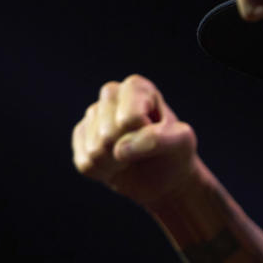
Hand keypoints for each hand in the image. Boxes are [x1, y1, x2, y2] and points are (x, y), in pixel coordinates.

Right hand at [72, 75, 197, 207]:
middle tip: (143, 152)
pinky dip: (105, 173)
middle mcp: (111, 94)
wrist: (162, 175)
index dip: (145, 136)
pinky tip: (116, 164)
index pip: (130, 119)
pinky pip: (85, 164)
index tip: (158, 135)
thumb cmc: (174, 152)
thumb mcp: (181, 143)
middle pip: (108, 135)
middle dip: (128, 152)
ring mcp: (93, 114)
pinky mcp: (80, 136)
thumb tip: (119, 149)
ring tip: (130, 158)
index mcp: (137, 87)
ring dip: (117, 165)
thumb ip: (157, 140)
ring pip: (95, 151)